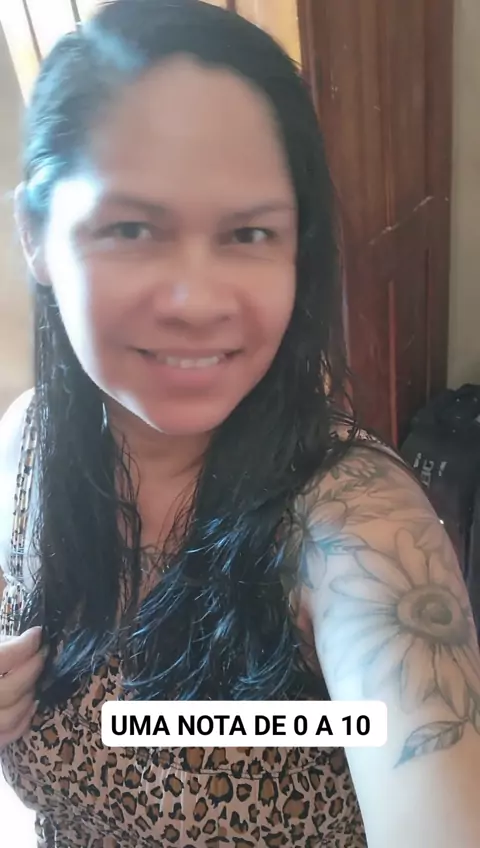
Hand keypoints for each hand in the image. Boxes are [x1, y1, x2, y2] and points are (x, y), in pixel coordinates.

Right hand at [0, 626, 45, 748]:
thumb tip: (23, 641)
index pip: (1, 659)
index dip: (23, 646)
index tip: (36, 634)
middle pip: (9, 691)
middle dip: (32, 669)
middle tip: (40, 653)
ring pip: (10, 717)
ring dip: (29, 694)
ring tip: (32, 677)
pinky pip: (6, 736)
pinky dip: (23, 719)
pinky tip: (29, 702)